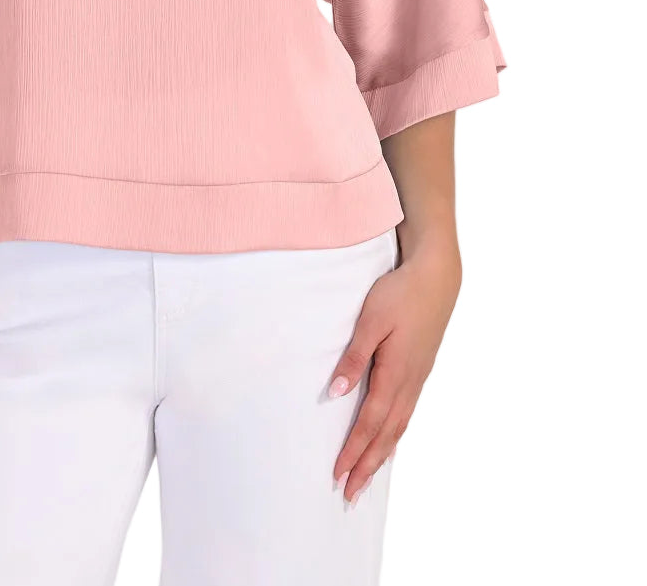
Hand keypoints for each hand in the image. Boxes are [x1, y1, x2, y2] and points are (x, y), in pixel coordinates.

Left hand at [328, 240, 461, 503]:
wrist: (436, 277)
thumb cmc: (400, 294)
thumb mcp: (371, 320)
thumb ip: (354, 357)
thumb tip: (336, 393)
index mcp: (395, 374)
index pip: (370, 423)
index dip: (354, 451)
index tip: (339, 475)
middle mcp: (409, 384)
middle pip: (386, 435)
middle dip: (367, 466)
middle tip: (350, 494)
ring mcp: (417, 379)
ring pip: (398, 428)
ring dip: (380, 455)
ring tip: (366, 478)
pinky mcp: (420, 371)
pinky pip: (406, 414)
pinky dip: (394, 436)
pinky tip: (388, 441)